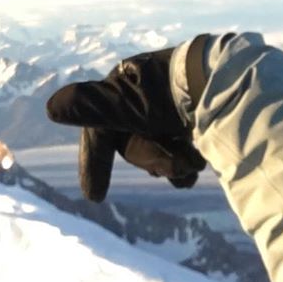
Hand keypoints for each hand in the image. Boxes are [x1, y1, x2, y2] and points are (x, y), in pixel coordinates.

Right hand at [45, 48, 205, 201]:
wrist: (231, 83)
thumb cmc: (174, 94)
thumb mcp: (129, 104)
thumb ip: (91, 107)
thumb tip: (51, 107)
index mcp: (122, 88)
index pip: (99, 132)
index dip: (94, 163)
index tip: (95, 197)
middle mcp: (143, 99)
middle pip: (133, 147)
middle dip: (153, 160)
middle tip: (177, 164)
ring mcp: (170, 111)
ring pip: (159, 154)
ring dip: (172, 164)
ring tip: (193, 161)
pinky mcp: (194, 122)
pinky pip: (180, 154)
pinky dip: (186, 163)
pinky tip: (199, 160)